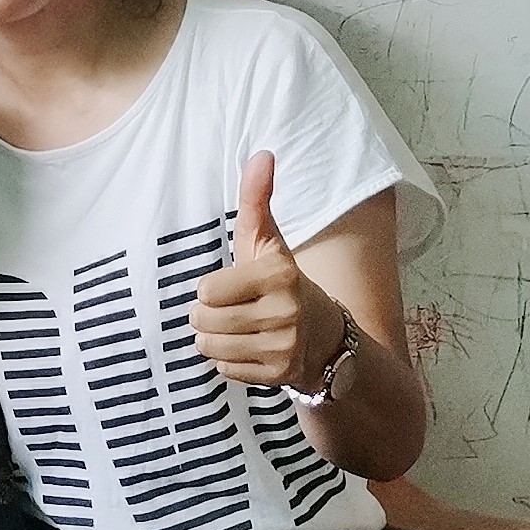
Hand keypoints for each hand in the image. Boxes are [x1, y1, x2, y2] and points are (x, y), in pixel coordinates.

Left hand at [192, 151, 344, 389]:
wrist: (327, 337)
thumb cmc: (282, 282)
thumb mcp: (268, 242)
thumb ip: (257, 200)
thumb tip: (262, 154)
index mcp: (278, 275)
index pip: (206, 292)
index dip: (211, 290)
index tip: (233, 287)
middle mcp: (284, 312)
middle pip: (202, 321)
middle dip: (208, 317)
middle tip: (234, 310)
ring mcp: (283, 346)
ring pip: (209, 348)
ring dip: (215, 340)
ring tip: (240, 330)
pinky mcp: (278, 375)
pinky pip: (224, 371)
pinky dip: (230, 363)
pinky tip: (252, 350)